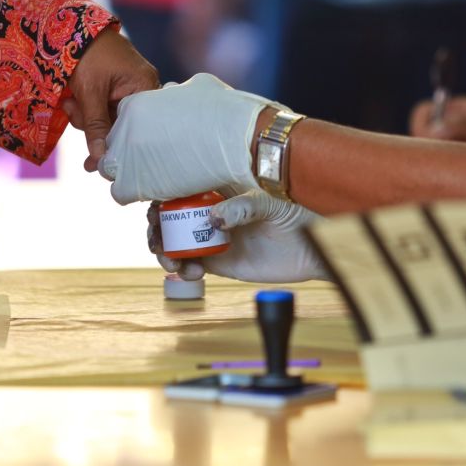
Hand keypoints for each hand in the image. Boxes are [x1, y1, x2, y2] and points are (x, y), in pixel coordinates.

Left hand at [66, 28, 158, 171]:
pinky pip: (101, 106)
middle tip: (72, 111)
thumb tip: (101, 161)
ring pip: (106, 117)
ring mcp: (127, 85)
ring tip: (69, 99)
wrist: (68, 22)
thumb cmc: (85, 53)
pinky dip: (85, 105)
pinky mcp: (113, 84)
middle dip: (92, 123)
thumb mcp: (89, 93)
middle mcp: (142, 87)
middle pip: (120, 124)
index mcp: (145, 87)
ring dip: (84, 114)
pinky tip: (72, 96)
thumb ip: (95, 127)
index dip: (115, 145)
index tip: (94, 163)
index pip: (136, 127)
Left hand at [101, 73, 281, 204]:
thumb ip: (177, 92)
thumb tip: (174, 91)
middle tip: (157, 165)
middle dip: (132, 156)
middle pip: (115, 146)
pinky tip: (155, 192)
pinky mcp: (132, 182)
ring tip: (156, 180)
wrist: (240, 140)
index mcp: (136, 102)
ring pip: (112, 170)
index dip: (139, 136)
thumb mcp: (198, 86)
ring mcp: (125, 155)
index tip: (157, 145)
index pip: (123, 123)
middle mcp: (124, 126)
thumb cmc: (227, 112)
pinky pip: (120, 193)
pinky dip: (135, 194)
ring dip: (131, 176)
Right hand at [148, 189, 328, 282]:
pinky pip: (192, 265)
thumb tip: (213, 219)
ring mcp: (212, 238)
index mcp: (218, 193)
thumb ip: (243, 208)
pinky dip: (184, 270)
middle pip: (170, 220)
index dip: (160, 202)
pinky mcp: (219, 262)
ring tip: (172, 264)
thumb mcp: (271, 204)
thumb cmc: (295, 216)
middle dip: (157, 231)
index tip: (155, 213)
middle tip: (158, 242)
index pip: (180, 193)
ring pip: (175, 244)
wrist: (311, 249)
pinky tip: (192, 273)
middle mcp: (210, 214)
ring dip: (165, 253)